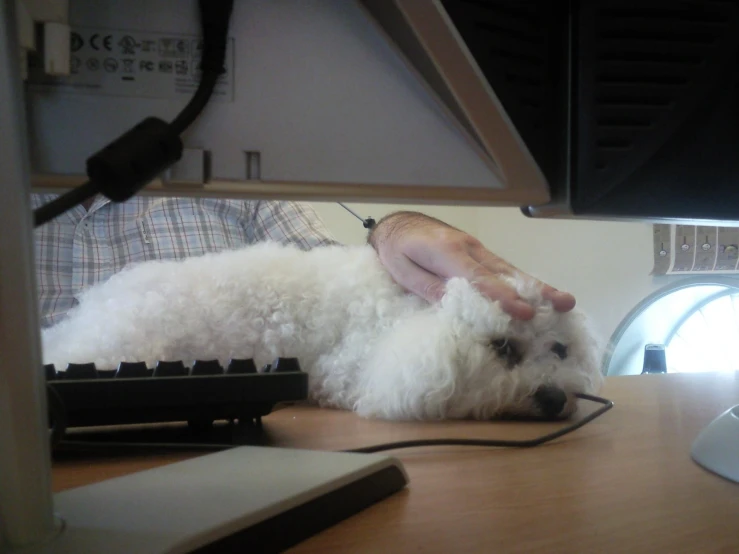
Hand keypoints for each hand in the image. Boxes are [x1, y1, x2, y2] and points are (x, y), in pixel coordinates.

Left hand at [368, 212, 575, 319]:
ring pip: (508, 269)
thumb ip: (428, 288)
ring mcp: (475, 247)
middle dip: (535, 289)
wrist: (397, 224)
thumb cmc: (396, 250)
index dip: (503, 296)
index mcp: (447, 251)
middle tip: (565, 302)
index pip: (479, 278)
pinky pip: (501, 268)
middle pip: (504, 272)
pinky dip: (521, 281)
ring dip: (536, 286)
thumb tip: (455, 307)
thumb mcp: (403, 271)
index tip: (524, 312)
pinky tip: (537, 294)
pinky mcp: (476, 251)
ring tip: (563, 300)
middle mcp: (468, 247)